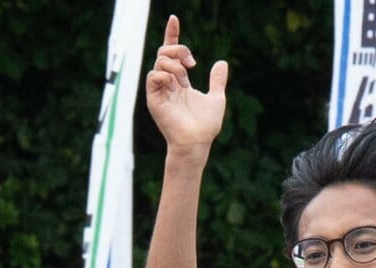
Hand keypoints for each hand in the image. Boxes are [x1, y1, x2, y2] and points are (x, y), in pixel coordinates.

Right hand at [145, 15, 227, 150]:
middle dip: (178, 50)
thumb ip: (217, 81)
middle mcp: (168, 84)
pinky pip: (153, 76)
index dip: (172, 35)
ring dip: (175, 65)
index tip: (174, 18)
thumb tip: (222, 63)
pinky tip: (175, 84)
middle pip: (164, 53)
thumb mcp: (217, 98)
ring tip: (185, 79)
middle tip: (192, 63)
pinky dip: (165, 75)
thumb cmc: (206, 126)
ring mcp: (159, 91)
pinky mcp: (153, 99)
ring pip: (159, 62)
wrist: (197, 142)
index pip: (172, 54)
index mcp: (179, 82)